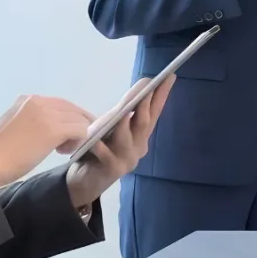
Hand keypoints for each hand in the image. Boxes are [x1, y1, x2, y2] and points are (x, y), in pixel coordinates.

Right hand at [0, 95, 96, 188]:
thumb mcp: (16, 127)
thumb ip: (32, 122)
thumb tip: (50, 128)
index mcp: (27, 100)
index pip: (60, 104)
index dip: (68, 118)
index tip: (68, 134)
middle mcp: (38, 101)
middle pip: (72, 109)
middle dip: (77, 125)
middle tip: (72, 143)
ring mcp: (46, 114)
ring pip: (78, 119)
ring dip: (76, 135)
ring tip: (61, 150)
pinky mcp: (53, 129)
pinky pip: (81, 130)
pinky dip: (78, 141)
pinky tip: (62, 152)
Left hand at [64, 78, 172, 208]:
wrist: (87, 181)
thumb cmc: (100, 151)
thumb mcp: (113, 130)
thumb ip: (124, 116)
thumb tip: (137, 93)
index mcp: (140, 135)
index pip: (154, 112)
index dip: (162, 95)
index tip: (170, 76)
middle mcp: (138, 147)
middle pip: (144, 124)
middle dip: (146, 105)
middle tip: (147, 88)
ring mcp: (127, 160)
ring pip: (127, 139)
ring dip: (125, 124)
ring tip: (124, 110)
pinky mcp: (112, 170)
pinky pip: (106, 156)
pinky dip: (101, 147)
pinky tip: (95, 140)